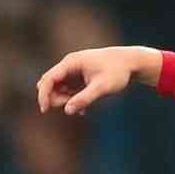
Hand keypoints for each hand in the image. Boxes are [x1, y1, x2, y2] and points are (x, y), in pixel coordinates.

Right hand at [36, 46, 159, 114]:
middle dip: (56, 98)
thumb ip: (85, 98)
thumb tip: (67, 110)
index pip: (48, 78)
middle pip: (50, 84)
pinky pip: (68, 90)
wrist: (131, 62)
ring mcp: (73, 71)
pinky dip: (72, 100)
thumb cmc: (117, 72)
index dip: (43, 94)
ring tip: (84, 106)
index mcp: (71, 63)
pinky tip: (84, 110)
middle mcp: (69, 65)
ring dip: (65, 100)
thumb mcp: (102, 87)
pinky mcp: (79, 77)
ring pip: (58, 88)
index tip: (44, 110)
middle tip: (76, 106)